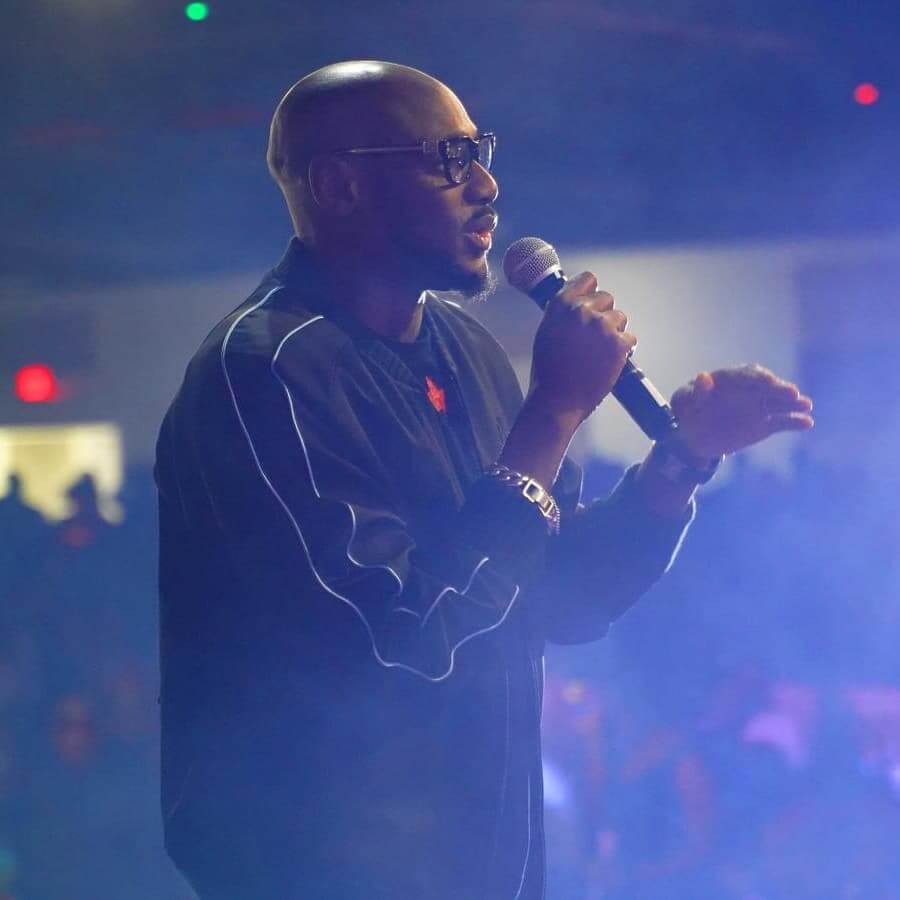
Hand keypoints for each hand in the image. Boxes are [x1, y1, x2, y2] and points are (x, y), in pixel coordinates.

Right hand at [528, 272, 636, 423]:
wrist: (557, 400)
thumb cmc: (548, 373)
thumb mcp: (546, 332)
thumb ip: (562, 314)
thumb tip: (576, 307)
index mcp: (562, 305)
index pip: (588, 279)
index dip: (592, 291)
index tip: (592, 301)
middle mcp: (582, 311)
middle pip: (607, 298)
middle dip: (603, 314)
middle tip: (595, 336)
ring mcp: (603, 326)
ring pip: (620, 318)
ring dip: (614, 332)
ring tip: (600, 352)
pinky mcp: (618, 344)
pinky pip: (630, 338)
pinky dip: (622, 350)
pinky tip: (608, 361)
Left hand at [670, 364, 813, 460]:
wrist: (693, 438)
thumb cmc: (686, 415)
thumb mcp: (684, 404)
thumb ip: (696, 392)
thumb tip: (704, 377)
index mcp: (727, 380)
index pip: (745, 375)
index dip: (757, 378)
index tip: (768, 382)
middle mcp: (747, 389)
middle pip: (766, 386)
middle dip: (779, 389)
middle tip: (792, 394)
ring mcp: (758, 406)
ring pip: (778, 402)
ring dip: (792, 403)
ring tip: (806, 405)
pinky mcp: (765, 423)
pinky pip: (782, 422)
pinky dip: (794, 422)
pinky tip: (807, 423)